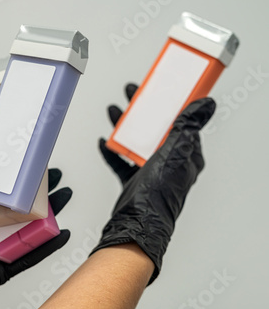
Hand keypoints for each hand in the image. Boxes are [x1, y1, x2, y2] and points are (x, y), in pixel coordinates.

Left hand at [0, 158, 71, 308]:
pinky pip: (28, 256)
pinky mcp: (1, 269)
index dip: (14, 179)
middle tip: (56, 179)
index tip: (29, 164)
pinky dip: (46, 247)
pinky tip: (61, 234)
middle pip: (18, 208)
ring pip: (27, 229)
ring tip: (65, 198)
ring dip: (47, 215)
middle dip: (37, 194)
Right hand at [93, 83, 215, 283]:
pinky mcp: (134, 180)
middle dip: (141, 110)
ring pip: (136, 141)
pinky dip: (113, 151)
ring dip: (125, 126)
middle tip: (132, 93)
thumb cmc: (160, 193)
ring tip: (114, 110)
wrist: (138, 221)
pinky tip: (104, 142)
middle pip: (154, 128)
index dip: (168, 101)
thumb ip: (187, 127)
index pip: (179, 120)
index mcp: (185, 153)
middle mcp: (169, 161)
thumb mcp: (175, 152)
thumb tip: (205, 104)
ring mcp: (151, 170)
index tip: (157, 87)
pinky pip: (122, 161)